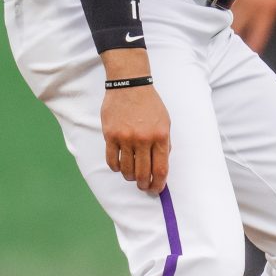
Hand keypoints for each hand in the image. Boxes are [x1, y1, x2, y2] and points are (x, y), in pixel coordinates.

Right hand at [102, 60, 171, 192]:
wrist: (129, 85)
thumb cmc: (149, 104)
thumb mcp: (165, 122)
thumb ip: (164, 144)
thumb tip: (161, 167)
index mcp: (160, 136)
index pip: (161, 169)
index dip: (159, 184)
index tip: (156, 190)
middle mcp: (143, 139)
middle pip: (143, 173)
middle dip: (144, 185)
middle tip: (143, 186)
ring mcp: (125, 138)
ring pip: (126, 170)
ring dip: (130, 177)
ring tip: (132, 175)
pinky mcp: (110, 135)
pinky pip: (112, 161)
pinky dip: (116, 168)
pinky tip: (120, 166)